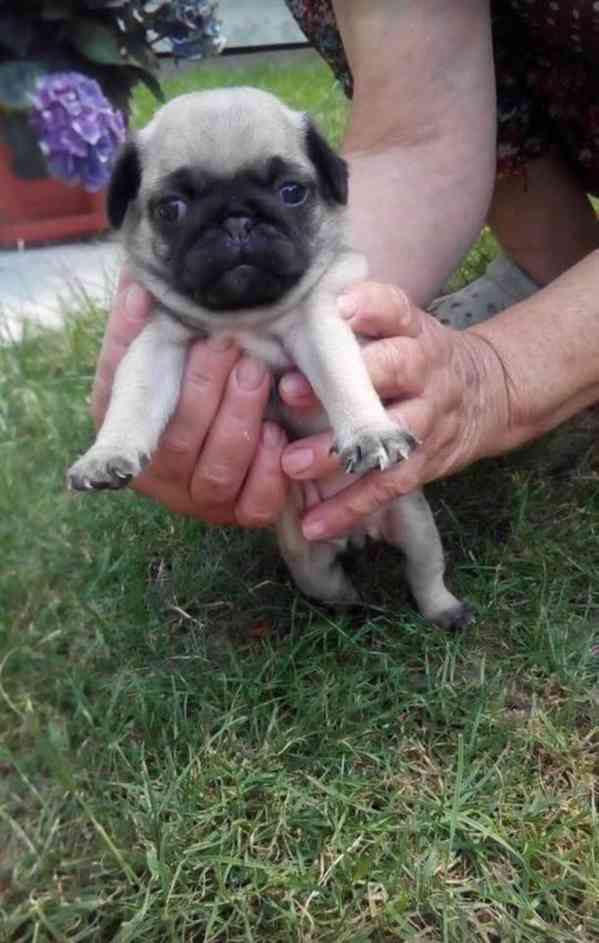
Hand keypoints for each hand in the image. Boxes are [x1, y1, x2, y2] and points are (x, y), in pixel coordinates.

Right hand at [91, 270, 288, 526]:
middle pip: (174, 442)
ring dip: (238, 422)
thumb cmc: (204, 372)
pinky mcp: (241, 514)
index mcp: (126, 427)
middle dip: (202, 389)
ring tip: (257, 375)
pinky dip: (267, 470)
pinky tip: (278, 433)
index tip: (150, 311)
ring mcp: (198, 499)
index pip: (119, 400)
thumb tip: (140, 279)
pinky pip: (253, 503)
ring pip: (215, 473)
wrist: (257, 408)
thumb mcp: (175, 345)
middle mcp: (155, 472)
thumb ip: (153, 320)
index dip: (134, 359)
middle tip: (227, 343)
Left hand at [278, 281, 506, 540]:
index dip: (370, 306)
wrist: (489, 394)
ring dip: (337, 452)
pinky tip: (313, 524)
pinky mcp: (426, 462)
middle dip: (346, 381)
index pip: (396, 309)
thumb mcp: (402, 328)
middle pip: (396, 369)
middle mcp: (426, 370)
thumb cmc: (419, 356)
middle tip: (289, 391)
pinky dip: (349, 508)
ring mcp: (429, 418)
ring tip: (292, 463)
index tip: (339, 308)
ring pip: (388, 435)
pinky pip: (387, 486)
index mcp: (414, 330)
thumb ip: (358, 324)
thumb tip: (286, 319)